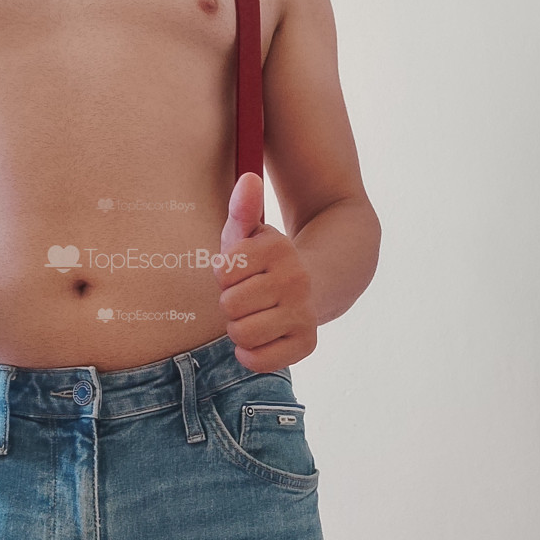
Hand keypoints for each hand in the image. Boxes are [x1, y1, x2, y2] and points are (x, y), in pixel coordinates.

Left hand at [212, 172, 317, 372]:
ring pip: (241, 334)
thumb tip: (248, 179)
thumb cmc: (265, 260)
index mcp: (278, 247)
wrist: (317, 282)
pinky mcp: (307, 342)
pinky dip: (251, 355)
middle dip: (230, 302)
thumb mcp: (250, 231)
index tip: (240, 271)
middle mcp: (296, 279)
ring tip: (252, 315)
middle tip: (247, 296)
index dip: (224, 274)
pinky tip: (258, 340)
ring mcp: (304, 312)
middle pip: (229, 305)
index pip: (221, 272)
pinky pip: (259, 360)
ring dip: (238, 329)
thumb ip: (243, 207)